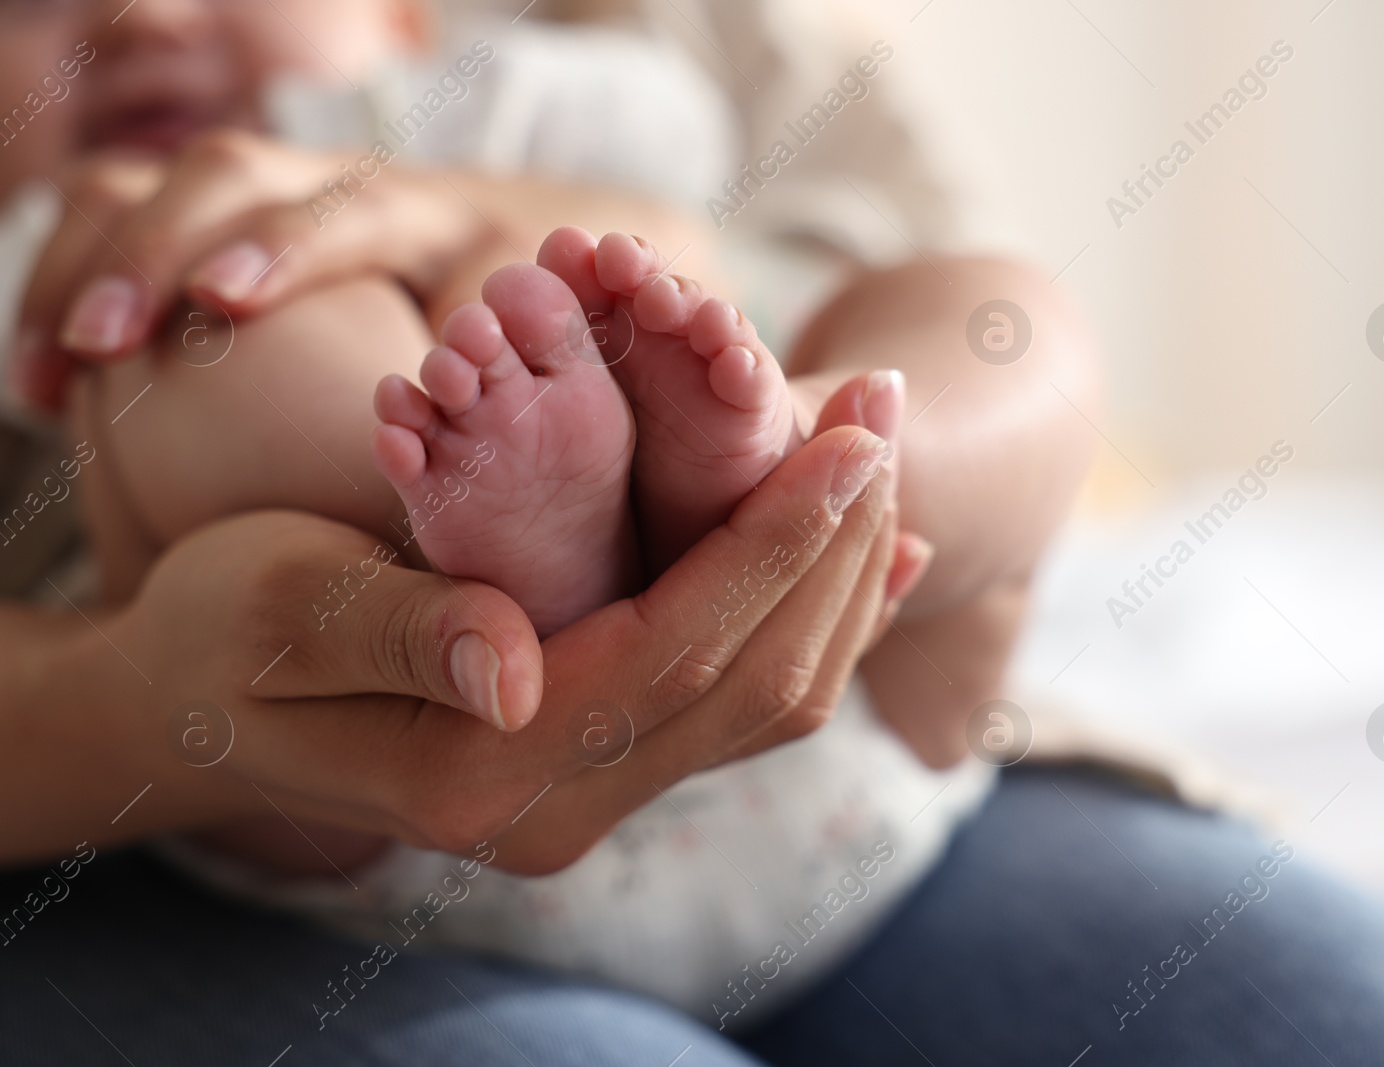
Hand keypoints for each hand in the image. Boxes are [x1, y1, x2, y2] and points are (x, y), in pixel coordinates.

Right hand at [13, 131, 489, 408]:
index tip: (222, 300)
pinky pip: (114, 213)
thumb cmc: (499, 327)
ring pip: (152, 179)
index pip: (351, 211)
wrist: (486, 254)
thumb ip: (489, 370)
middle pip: (231, 174)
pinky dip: (64, 284)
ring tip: (46, 379)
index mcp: (425, 216)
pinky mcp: (208, 208)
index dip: (283, 245)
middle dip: (153, 249)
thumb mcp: (520, 348)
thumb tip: (443, 414)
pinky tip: (48, 382)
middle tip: (101, 342)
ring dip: (85, 268)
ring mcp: (263, 185)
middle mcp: (333, 180)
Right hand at [82, 423, 901, 873]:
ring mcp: (588, 797)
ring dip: (839, 573)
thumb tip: (513, 665)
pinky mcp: (599, 766)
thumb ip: (396, 635)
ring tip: (880, 450)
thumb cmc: (215, 638)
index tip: (848, 437)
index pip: (678, 652)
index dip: (772, 542)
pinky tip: (866, 553)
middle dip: (835, 543)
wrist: (192, 715)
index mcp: (484, 771)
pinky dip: (810, 619)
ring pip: (766, 697)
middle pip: (752, 681)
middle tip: (885, 410)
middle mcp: (561, 808)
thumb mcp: (276, 616)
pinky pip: (738, 703)